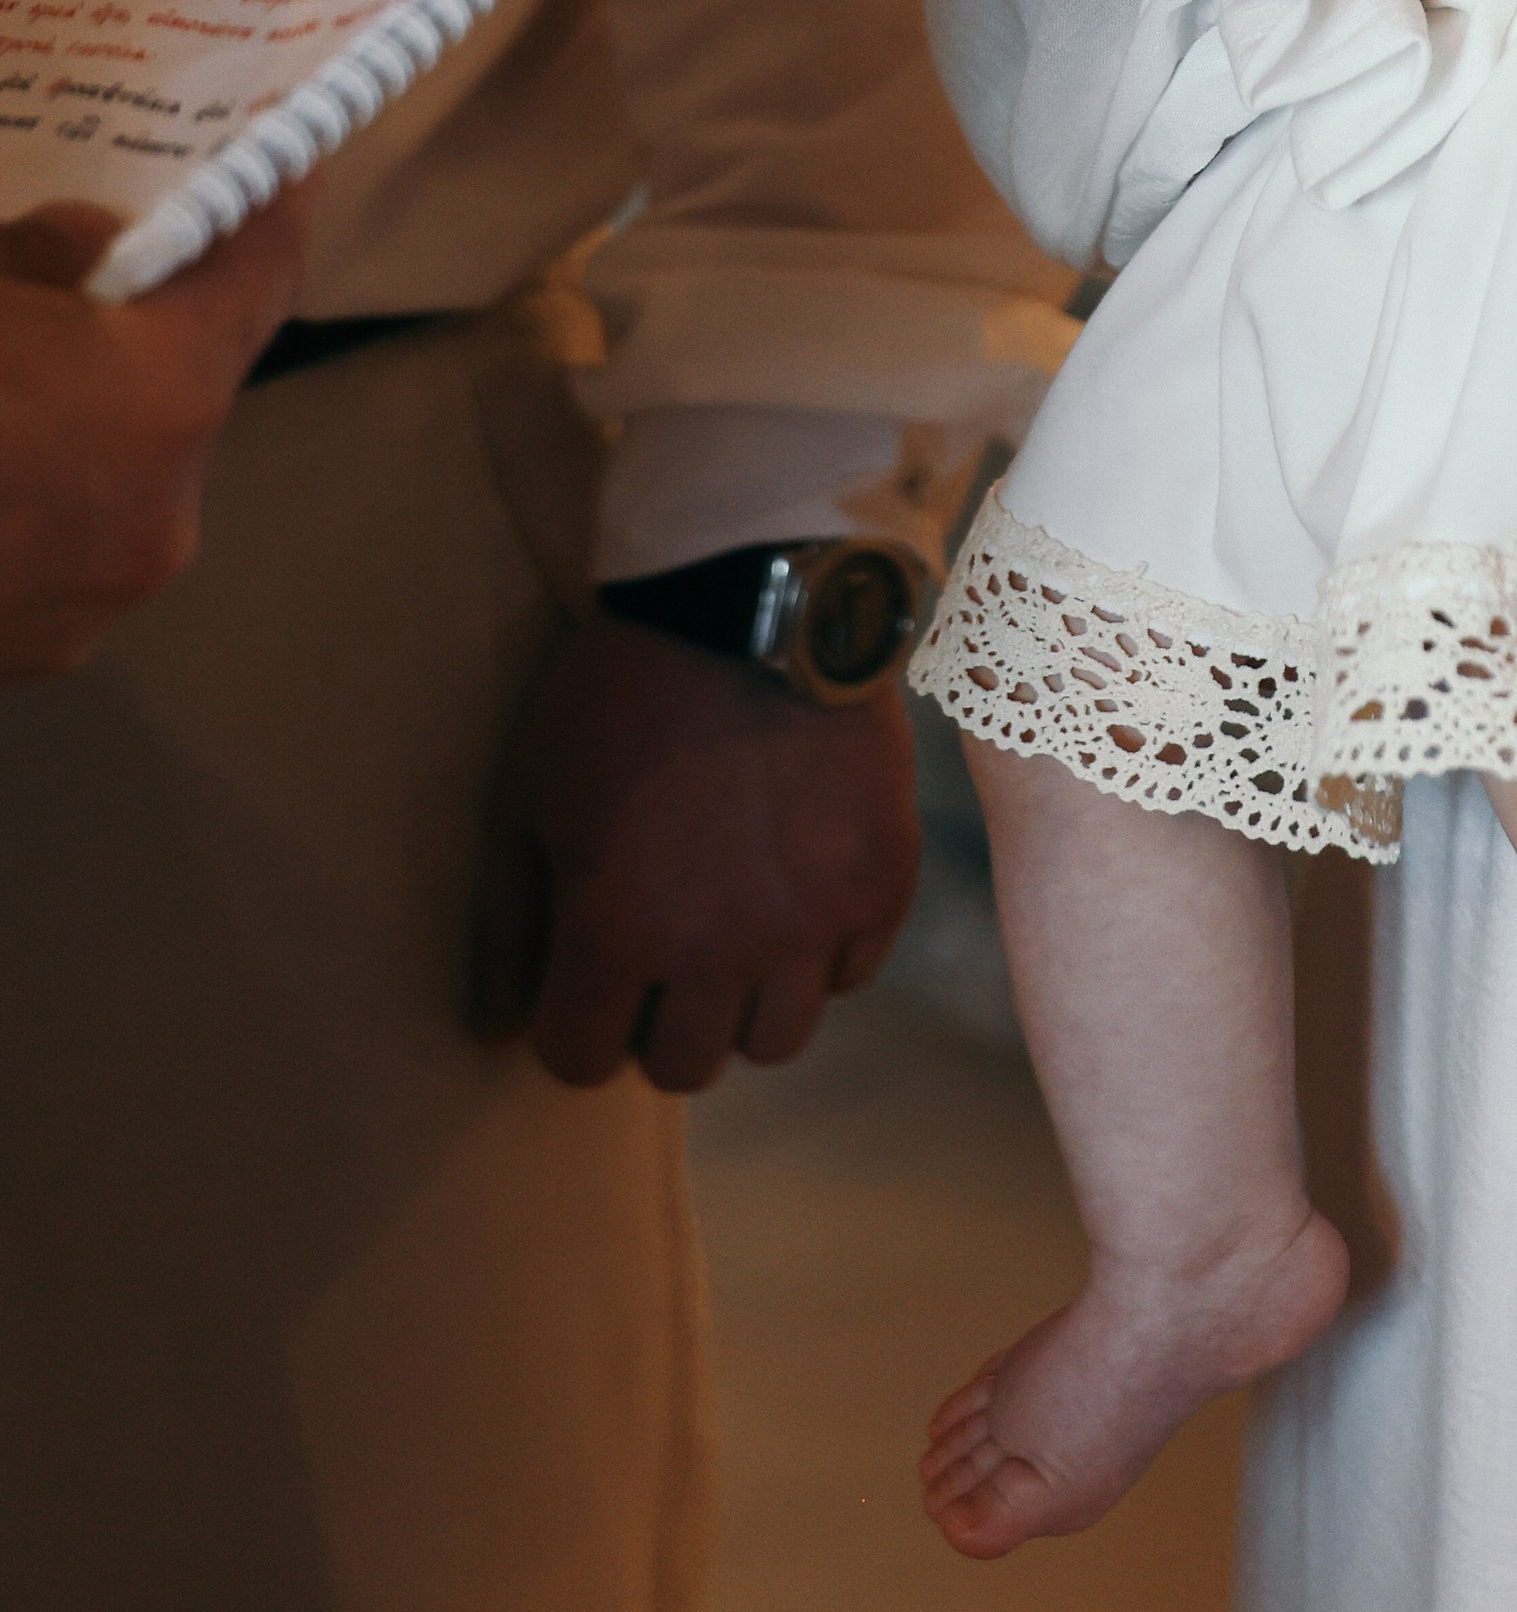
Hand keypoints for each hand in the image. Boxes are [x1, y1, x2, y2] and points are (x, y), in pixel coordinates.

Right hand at [0, 192, 304, 676]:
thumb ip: (31, 248)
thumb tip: (79, 243)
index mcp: (159, 396)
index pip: (264, 265)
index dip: (268, 194)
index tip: (274, 146)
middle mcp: (160, 511)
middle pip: (184, 369)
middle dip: (135, 307)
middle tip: (81, 248)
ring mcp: (93, 598)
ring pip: (116, 455)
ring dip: (71, 401)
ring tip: (14, 357)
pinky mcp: (30, 651)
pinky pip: (58, 529)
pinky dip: (28, 478)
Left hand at [469, 612, 922, 1090]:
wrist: (757, 592)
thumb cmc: (620, 690)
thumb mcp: (526, 794)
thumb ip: (504, 925)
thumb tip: (490, 1033)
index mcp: (617, 931)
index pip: (582, 1061)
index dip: (572, 1020)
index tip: (584, 970)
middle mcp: (719, 949)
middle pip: (682, 1067)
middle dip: (656, 1018)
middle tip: (660, 941)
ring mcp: (811, 921)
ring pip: (775, 1041)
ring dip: (742, 999)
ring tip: (731, 921)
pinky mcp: (882, 880)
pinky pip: (851, 973)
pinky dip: (821, 948)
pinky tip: (795, 879)